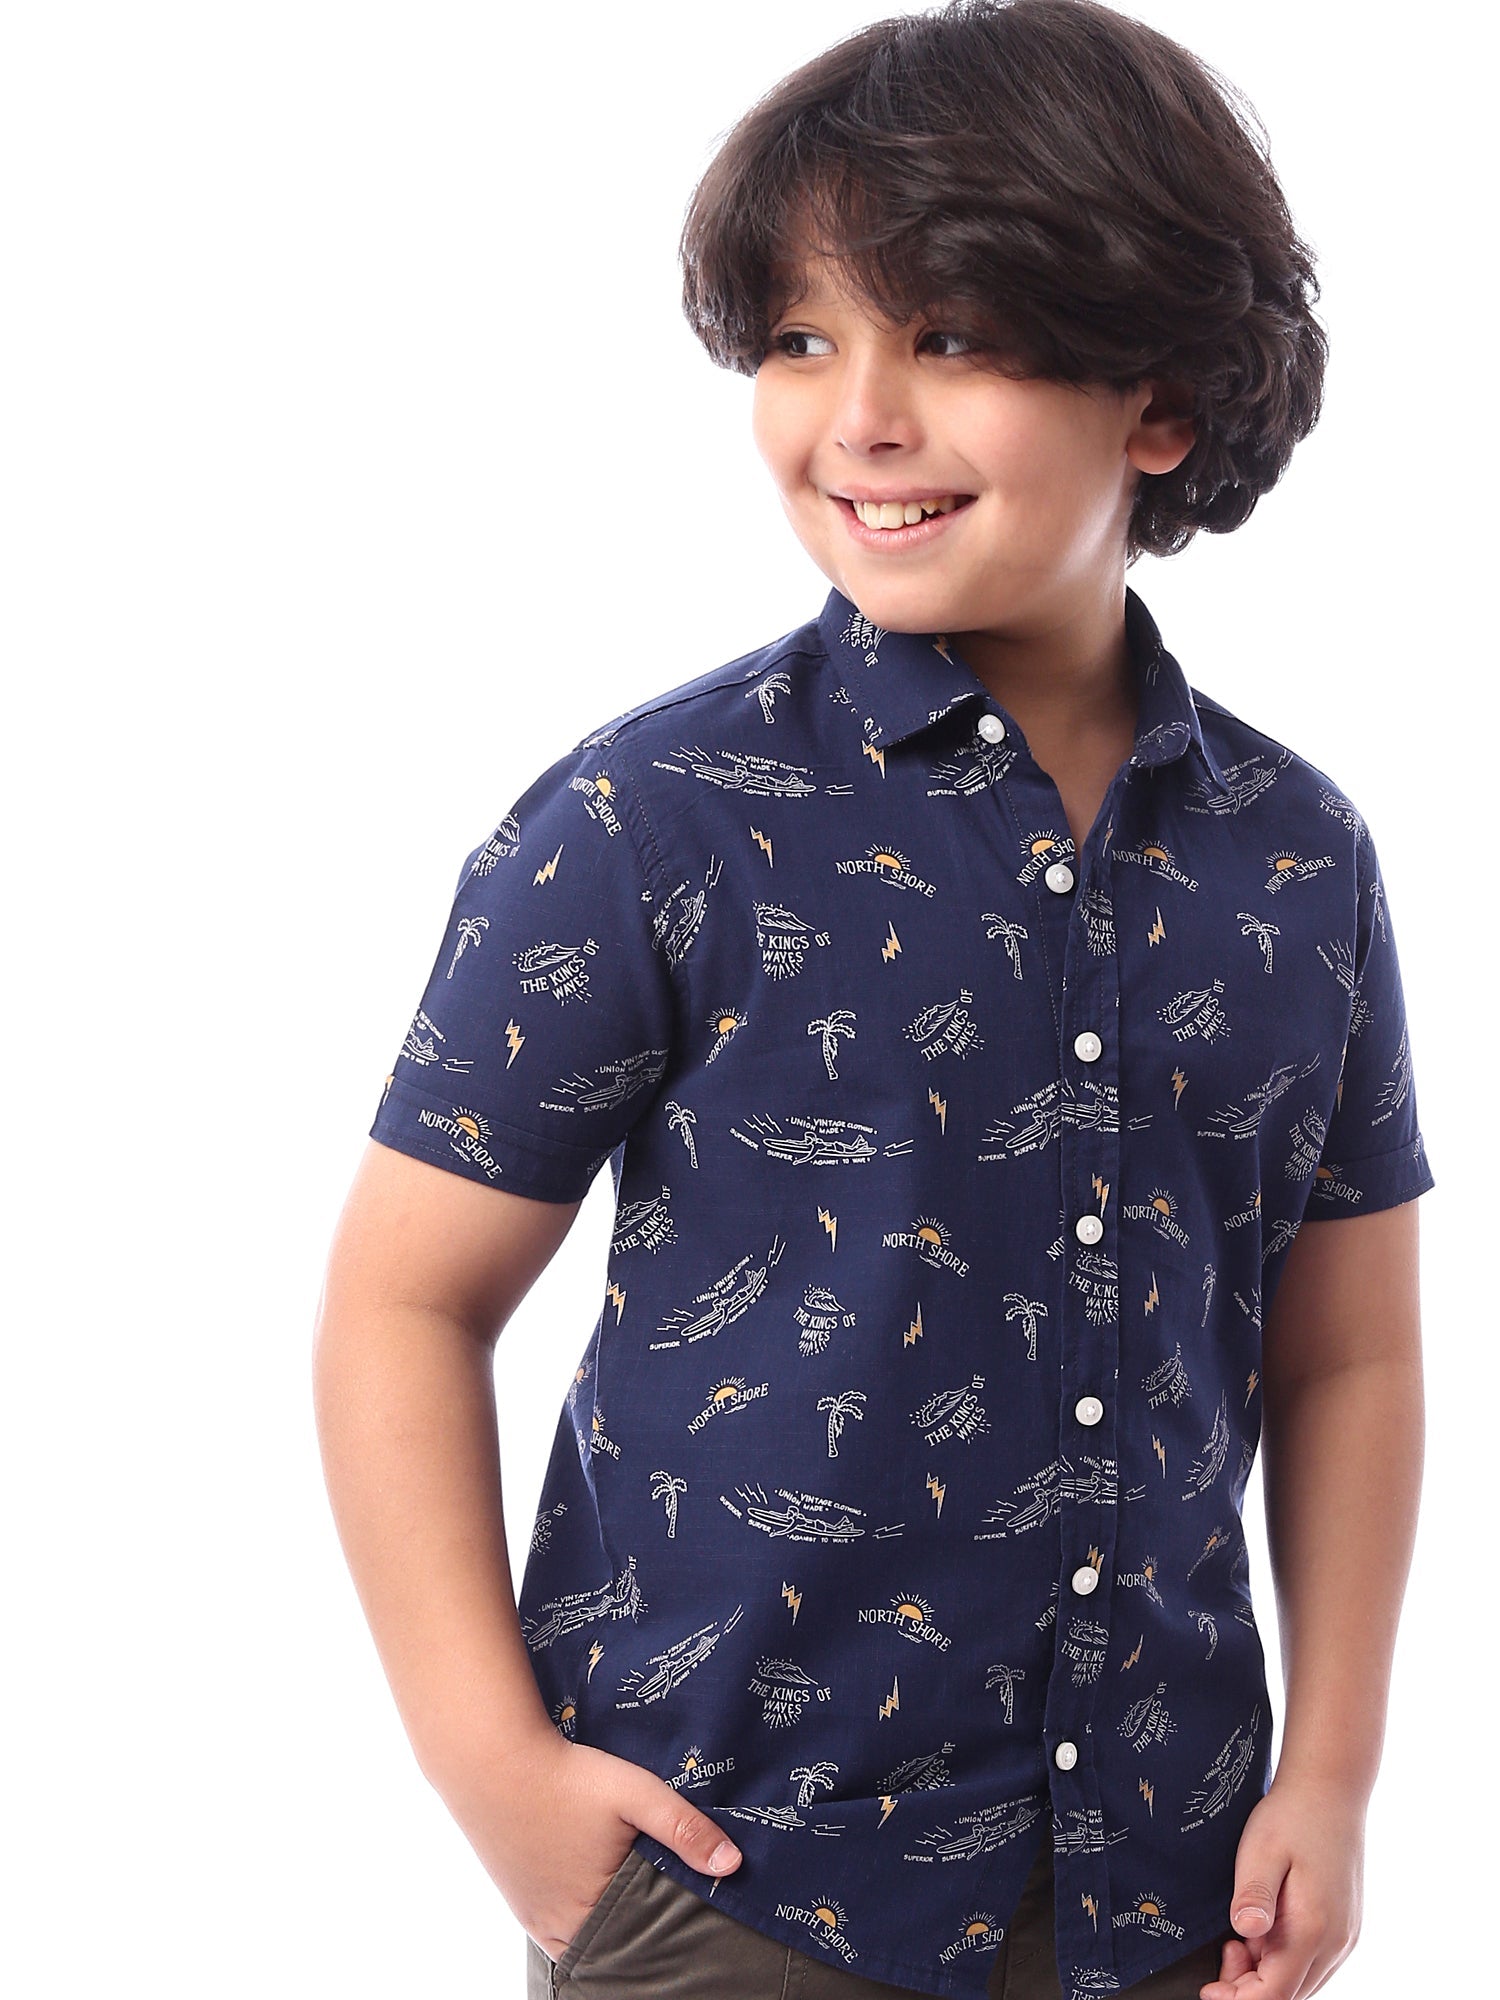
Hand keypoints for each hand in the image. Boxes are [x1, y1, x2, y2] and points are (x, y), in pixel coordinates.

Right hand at [425, 1726, 743, 1963]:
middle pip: (611, 1948)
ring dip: (610, 1923)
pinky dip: (581, 1915)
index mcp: (589, 1915)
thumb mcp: (634, 1794)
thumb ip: (683, 1829)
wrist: (493, 1759)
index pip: (640, 1949)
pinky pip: (558, 1925)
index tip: (689, 1926)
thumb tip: (732, 1864)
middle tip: (668, 1910)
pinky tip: (598, 1890)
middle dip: (639, 1932)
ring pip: (584, 1939)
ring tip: (638, 1898)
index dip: (665, 1936)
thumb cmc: (566, 1777)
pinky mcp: (519, 1900)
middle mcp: (557, 1930)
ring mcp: (533, 1918)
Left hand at [1199, 1774, 1364, 1999]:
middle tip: (1224, 1949)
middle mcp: (1336, 1942)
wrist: (1330, 1789)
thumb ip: (1254, 1894)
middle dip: (1250, 1988)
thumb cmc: (1293, 1816)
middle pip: (1290, 1994)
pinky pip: (1313, 1963)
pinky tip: (1265, 1930)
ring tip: (1239, 1938)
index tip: (1210, 1992)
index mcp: (1314, 1929)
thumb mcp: (1261, 1849)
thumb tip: (1244, 1932)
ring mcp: (1345, 1936)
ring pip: (1302, 1982)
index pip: (1277, 1994)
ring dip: (1267, 1974)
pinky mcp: (1345, 1927)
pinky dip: (1285, 1960)